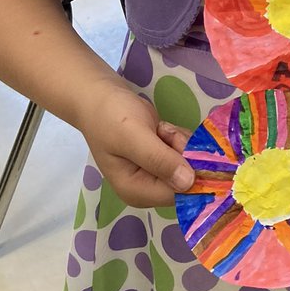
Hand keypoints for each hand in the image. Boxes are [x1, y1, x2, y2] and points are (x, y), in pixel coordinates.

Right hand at [77, 81, 194, 207]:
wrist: (99, 97)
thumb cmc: (110, 117)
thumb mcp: (133, 136)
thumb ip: (159, 160)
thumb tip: (189, 184)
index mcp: (136, 191)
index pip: (178, 194)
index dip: (189, 170)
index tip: (180, 144)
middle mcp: (148, 187)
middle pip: (187, 178)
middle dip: (183, 152)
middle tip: (164, 132)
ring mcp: (156, 172)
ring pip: (189, 163)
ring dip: (181, 141)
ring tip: (159, 128)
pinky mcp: (161, 158)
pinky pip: (185, 152)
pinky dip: (179, 137)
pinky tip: (161, 128)